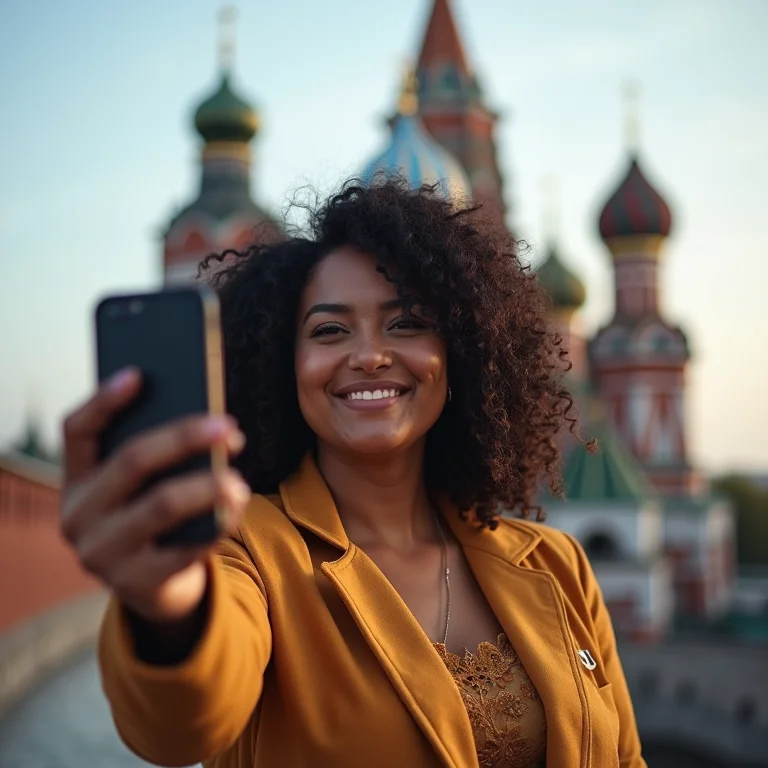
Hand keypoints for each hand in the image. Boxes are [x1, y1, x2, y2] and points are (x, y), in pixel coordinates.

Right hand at [60, 368, 250, 623]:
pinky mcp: (137, 583)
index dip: (105, 400)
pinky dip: (218, 523)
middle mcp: (80, 515)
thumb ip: (156, 455)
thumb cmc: (155, 517)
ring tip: (240, 480)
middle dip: (185, 438)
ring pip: (162, 505)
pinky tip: (236, 509)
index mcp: (78, 480)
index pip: (77, 431)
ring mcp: (104, 553)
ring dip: (209, 486)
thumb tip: (208, 420)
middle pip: (132, 460)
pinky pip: (186, 546)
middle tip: (228, 428)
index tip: (139, 373)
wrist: (156, 586)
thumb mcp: (142, 487)